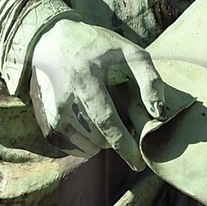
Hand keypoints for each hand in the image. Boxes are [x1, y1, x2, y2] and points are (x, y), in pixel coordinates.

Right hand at [27, 18, 170, 170]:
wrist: (53, 42)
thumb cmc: (98, 48)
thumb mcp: (129, 52)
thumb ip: (149, 80)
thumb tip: (158, 113)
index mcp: (86, 79)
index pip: (106, 120)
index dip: (123, 144)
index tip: (138, 163)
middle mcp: (65, 99)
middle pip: (98, 138)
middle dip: (118, 138)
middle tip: (126, 120)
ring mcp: (53, 113)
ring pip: (88, 146)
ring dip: (104, 140)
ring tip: (107, 115)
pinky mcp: (48, 123)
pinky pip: (75, 148)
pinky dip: (89, 143)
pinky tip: (94, 124)